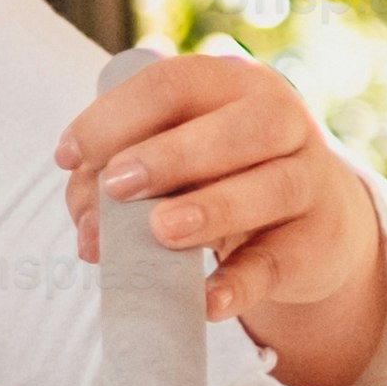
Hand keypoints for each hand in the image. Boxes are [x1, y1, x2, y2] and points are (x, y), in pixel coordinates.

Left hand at [54, 49, 386, 385]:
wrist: (306, 224)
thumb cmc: (212, 177)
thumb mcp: (165, 164)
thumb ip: (115, 181)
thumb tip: (89, 230)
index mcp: (229, 85)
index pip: (172, 85)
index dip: (114, 117)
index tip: (67, 158)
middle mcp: (280, 120)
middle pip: (238, 128)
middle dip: (171, 155)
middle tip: (118, 185)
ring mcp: (310, 179)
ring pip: (273, 187)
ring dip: (212, 208)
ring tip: (161, 230)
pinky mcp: (318, 241)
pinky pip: (281, 260)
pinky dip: (241, 282)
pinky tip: (206, 300)